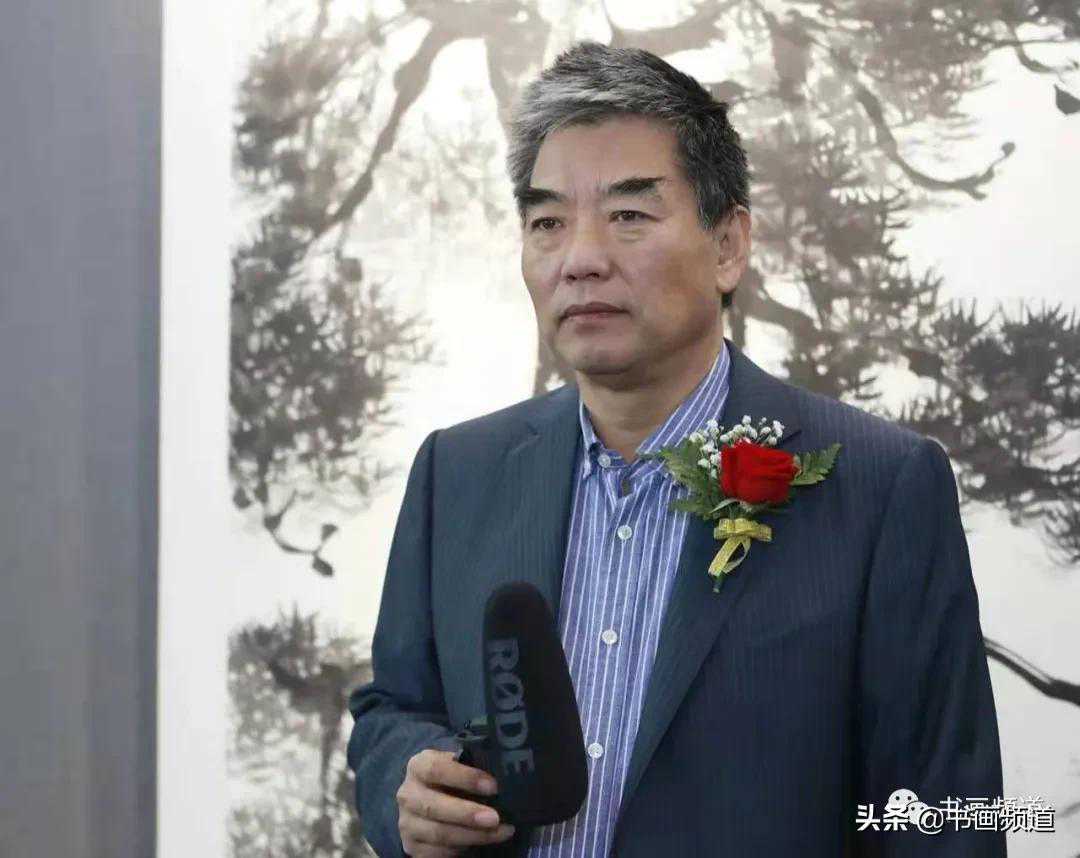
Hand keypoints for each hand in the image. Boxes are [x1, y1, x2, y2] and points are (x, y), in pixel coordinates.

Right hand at [396, 748, 515, 856]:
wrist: (426, 802)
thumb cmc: (450, 780)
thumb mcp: (457, 766)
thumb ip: (473, 768)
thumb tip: (504, 775)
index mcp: (418, 766)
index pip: (436, 769)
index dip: (465, 777)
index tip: (492, 786)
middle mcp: (407, 794)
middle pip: (434, 806)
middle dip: (467, 814)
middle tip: (495, 818)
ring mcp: (407, 823)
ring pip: (438, 833)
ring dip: (472, 835)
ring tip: (500, 832)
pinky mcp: (412, 847)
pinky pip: (438, 852)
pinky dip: (462, 849)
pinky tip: (482, 842)